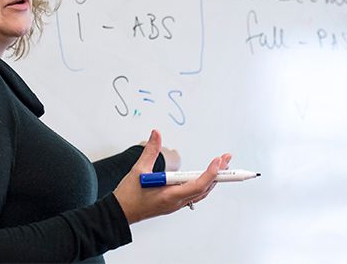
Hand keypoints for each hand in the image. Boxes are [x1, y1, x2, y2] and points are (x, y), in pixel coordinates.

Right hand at [115, 130, 230, 223]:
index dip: (210, 173)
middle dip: (218, 173)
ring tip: (220, 166)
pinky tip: (205, 177)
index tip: (218, 161)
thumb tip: (156, 134)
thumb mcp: (138, 170)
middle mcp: (177, 202)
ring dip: (212, 180)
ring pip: (201, 193)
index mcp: (170, 196)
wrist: (120, 213)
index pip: (197, 185)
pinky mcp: (173, 203)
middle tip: (226, 158)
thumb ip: (150, 151)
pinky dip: (203, 185)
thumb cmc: (128, 196)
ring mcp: (176, 204)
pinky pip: (194, 194)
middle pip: (204, 189)